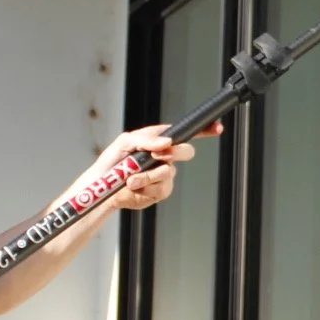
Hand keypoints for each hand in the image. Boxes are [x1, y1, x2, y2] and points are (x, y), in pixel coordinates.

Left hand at [75, 122, 220, 211]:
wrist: (102, 188)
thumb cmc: (112, 161)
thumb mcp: (125, 142)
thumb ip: (146, 139)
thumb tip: (167, 142)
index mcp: (158, 140)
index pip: (185, 133)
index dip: (204, 129)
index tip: (217, 128)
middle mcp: (165, 156)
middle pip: (186, 151)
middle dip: (174, 153)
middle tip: (157, 156)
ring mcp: (164, 174)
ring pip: (169, 172)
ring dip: (147, 176)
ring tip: (130, 179)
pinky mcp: (160, 191)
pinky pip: (161, 189)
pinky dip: (145, 188)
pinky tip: (133, 187)